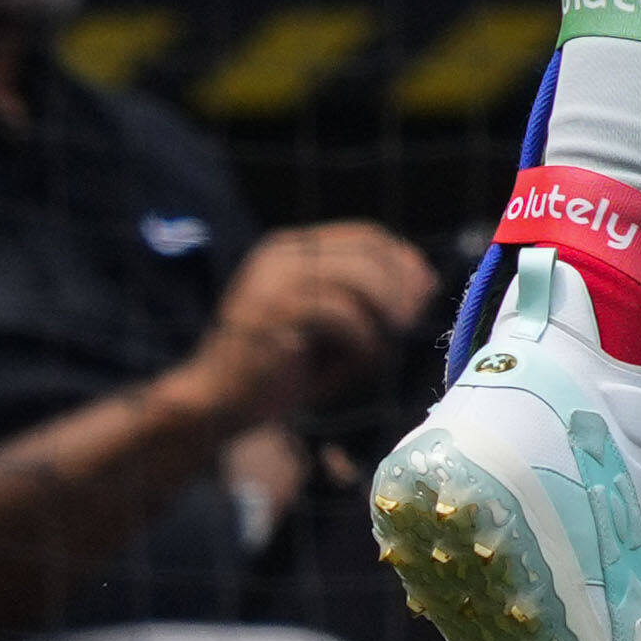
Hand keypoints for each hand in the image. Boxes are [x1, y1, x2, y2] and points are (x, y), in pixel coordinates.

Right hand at [204, 218, 442, 415]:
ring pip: (362, 280)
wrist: (214, 405)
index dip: (402, 259)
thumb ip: (364, 302)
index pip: (365, 235)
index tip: (426, 288)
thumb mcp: (325, 327)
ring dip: (382, 316)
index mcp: (290, 249)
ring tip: (379, 348)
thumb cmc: (275, 372)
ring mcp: (278, 279)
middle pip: (369, 253)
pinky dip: (361, 342)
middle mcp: (283, 254)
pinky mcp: (278, 310)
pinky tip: (354, 365)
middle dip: (401, 286)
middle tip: (411, 321)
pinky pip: (345, 316)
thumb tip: (424, 285)